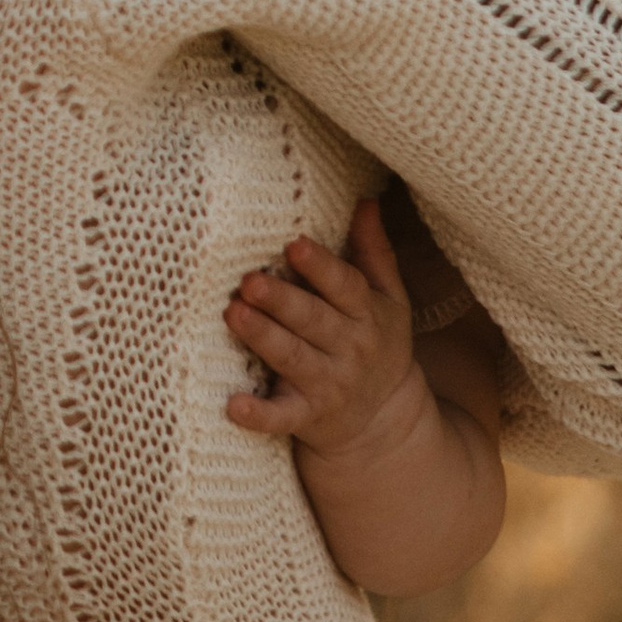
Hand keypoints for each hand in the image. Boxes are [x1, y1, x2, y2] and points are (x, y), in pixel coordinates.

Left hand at [223, 198, 425, 461]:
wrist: (386, 421)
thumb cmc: (377, 341)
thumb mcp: (388, 297)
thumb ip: (373, 251)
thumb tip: (365, 200)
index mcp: (367, 314)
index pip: (345, 286)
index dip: (320, 267)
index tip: (294, 245)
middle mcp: (349, 349)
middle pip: (313, 321)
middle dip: (282, 301)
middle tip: (249, 281)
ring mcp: (328, 385)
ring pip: (292, 359)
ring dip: (263, 338)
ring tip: (233, 313)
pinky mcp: (307, 416)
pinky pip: (281, 417)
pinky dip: (258, 415)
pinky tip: (232, 406)